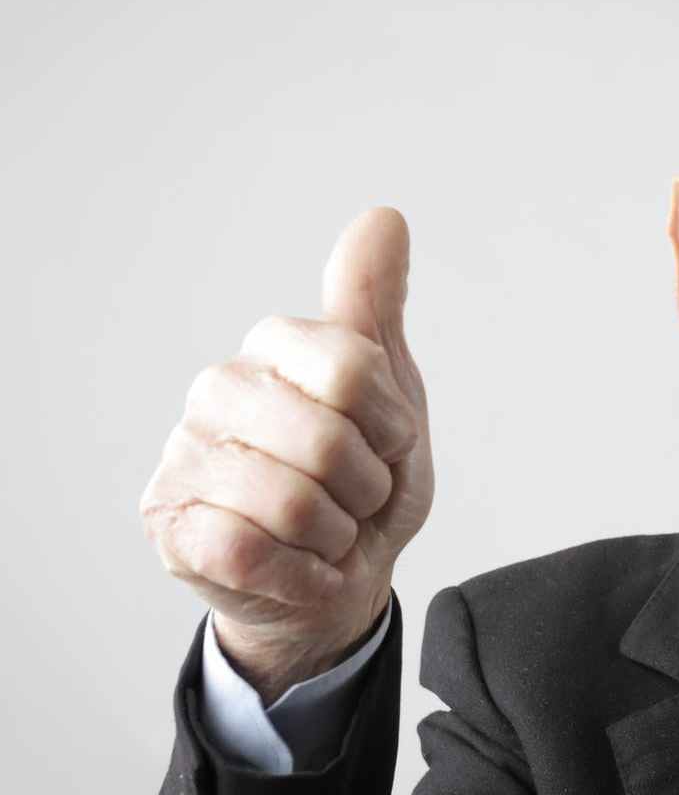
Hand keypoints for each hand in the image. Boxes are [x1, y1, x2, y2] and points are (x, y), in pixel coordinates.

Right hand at [140, 207, 433, 700]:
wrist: (343, 577)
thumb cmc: (364, 481)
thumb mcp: (391, 392)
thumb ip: (377, 307)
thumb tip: (384, 216)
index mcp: (275, 347)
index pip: (353, 368)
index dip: (391, 424)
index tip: (387, 441)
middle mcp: (217, 390)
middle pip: (327, 440)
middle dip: (366, 489)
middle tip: (356, 497)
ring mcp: (185, 457)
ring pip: (293, 504)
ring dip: (336, 536)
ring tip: (326, 531)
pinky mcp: (171, 526)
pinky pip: (253, 550)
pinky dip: (300, 572)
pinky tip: (295, 565)